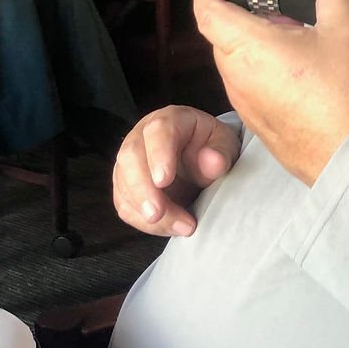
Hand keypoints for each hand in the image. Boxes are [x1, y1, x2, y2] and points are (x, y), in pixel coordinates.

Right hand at [112, 106, 240, 236]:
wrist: (201, 158)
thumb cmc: (211, 147)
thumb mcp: (225, 145)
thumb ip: (220, 153)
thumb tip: (213, 162)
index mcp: (169, 120)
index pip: (158, 131)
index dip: (158, 155)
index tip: (164, 180)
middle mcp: (142, 137)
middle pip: (130, 158)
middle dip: (142, 189)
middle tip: (157, 213)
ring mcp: (130, 161)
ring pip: (124, 185)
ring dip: (145, 211)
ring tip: (179, 227)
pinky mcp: (126, 185)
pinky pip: (124, 204)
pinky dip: (142, 221)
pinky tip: (166, 227)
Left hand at [193, 0, 348, 185]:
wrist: (348, 155)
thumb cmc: (342, 92)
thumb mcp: (346, 31)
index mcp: (248, 46)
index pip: (207, 13)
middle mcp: (236, 75)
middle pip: (220, 38)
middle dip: (236, 18)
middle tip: (268, 6)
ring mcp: (243, 103)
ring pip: (233, 64)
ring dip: (249, 47)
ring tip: (286, 38)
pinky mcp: (255, 122)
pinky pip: (245, 87)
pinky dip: (256, 71)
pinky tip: (291, 72)